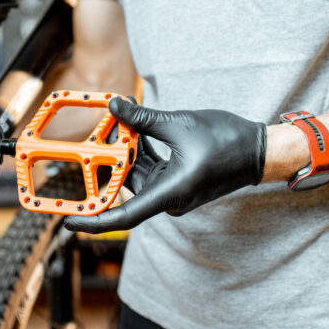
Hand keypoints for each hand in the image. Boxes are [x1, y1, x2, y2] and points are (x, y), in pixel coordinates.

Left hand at [64, 97, 266, 232]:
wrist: (258, 151)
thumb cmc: (227, 140)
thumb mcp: (180, 124)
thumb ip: (143, 118)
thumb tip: (116, 105)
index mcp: (170, 192)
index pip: (124, 217)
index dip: (94, 221)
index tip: (69, 223)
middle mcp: (169, 199)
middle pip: (128, 182)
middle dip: (114, 157)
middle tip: (105, 127)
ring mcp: (173, 192)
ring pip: (138, 173)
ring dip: (129, 150)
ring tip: (124, 122)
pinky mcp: (176, 184)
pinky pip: (150, 170)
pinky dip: (142, 152)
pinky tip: (138, 130)